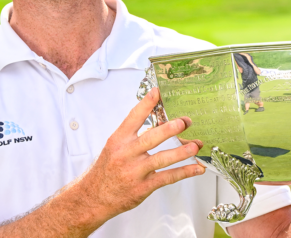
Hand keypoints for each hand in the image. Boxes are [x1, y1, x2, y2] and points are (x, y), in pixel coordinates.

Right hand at [76, 88, 204, 221]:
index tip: (158, 92)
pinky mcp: (143, 187)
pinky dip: (184, 172)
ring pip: (162, 159)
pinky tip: (196, 168)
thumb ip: (133, 136)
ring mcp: (135, 171)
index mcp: (118, 140)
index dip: (146, 104)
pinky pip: (167, 177)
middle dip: (170, 128)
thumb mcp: (114, 148)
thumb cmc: (106, 170)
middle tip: (185, 122)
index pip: (133, 118)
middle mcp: (127, 154)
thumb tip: (157, 123)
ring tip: (195, 145)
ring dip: (181, 152)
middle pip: (151, 138)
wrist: (94, 197)